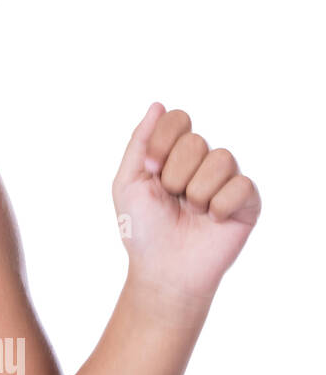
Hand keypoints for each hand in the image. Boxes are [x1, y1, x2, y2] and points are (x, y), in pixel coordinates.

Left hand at [112, 103, 260, 308]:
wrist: (163, 269)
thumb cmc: (142, 228)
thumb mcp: (128, 182)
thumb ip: (140, 142)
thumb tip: (157, 105)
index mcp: (172, 153)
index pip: (177, 119)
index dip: (163, 142)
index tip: (150, 170)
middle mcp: (201, 162)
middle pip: (196, 141)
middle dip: (175, 174)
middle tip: (171, 198)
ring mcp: (226, 180)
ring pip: (221, 159)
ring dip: (196, 192)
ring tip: (191, 212)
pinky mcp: (247, 201)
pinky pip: (241, 185)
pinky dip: (219, 206)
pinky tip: (212, 221)